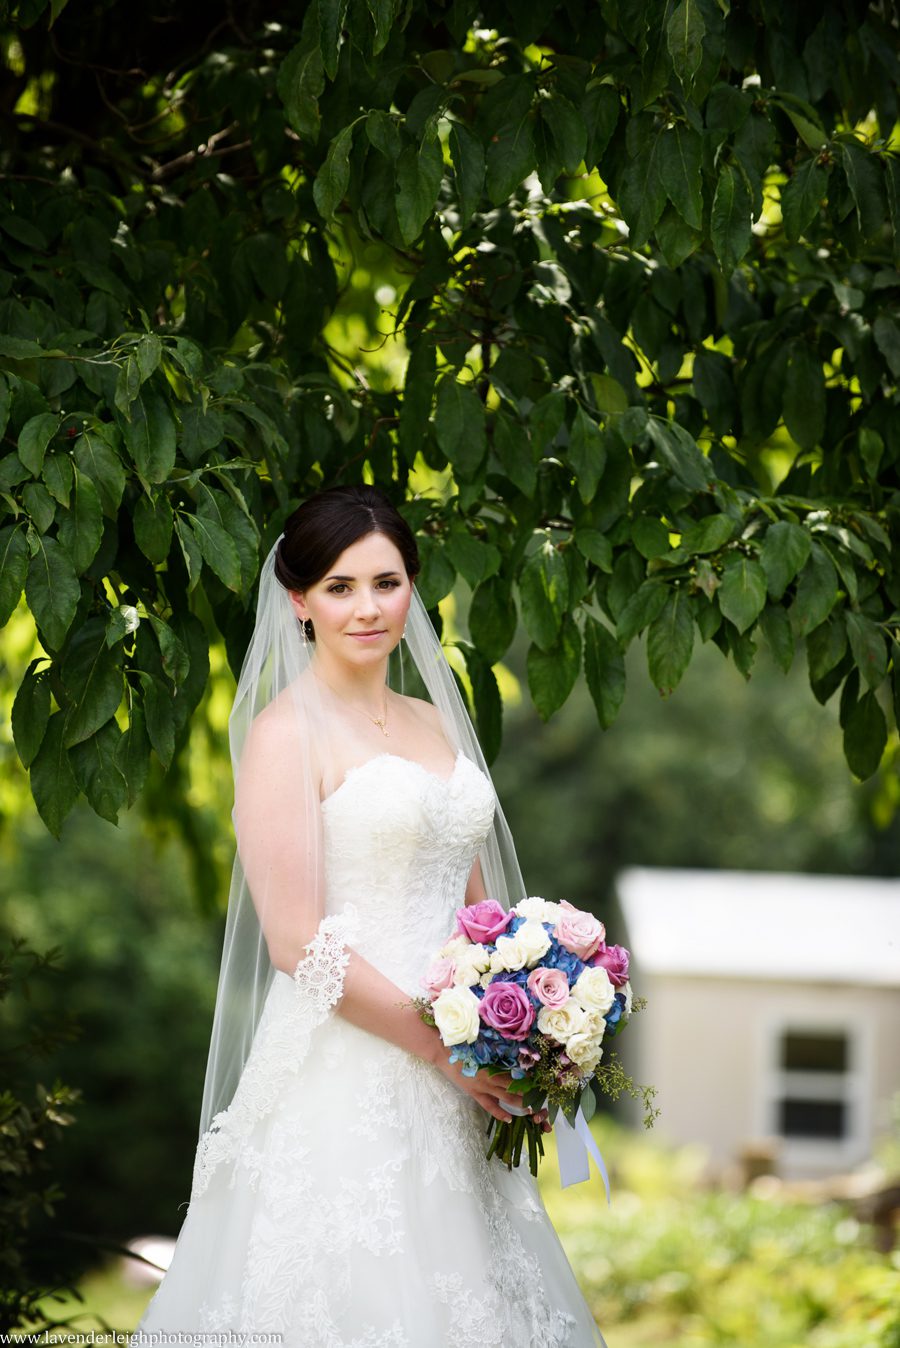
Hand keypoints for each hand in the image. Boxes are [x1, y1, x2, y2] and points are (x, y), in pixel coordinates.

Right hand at [432, 1045, 551, 1128]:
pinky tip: (509, 1119)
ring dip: (519, 1103)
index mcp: (495, 1061)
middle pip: (516, 1085)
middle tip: (542, 1099)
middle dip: (528, 1093)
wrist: (444, 1053)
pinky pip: (490, 1105)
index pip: (517, 1071)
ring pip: (506, 1096)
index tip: (542, 1081)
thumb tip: (514, 1054)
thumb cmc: (464, 1046)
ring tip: (531, 1110)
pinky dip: (500, 1113)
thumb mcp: (482, 1048)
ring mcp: (483, 1085)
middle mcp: (492, 1074)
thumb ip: (497, 1053)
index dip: (530, 1078)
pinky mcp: (475, 1093)